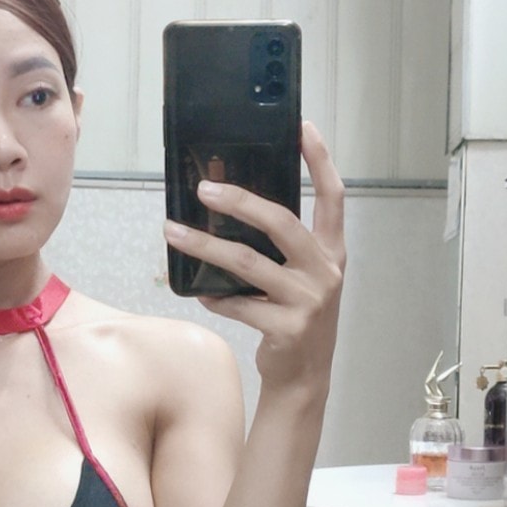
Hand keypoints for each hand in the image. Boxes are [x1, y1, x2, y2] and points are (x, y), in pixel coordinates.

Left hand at [162, 120, 345, 390]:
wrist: (305, 380)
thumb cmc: (297, 320)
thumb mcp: (302, 279)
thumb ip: (281, 248)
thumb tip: (227, 205)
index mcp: (333, 253)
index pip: (333, 197)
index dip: (320, 161)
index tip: (303, 127)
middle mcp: (326, 272)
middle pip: (282, 223)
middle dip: (241, 201)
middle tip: (204, 188)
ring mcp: (308, 301)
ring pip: (248, 262)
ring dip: (205, 246)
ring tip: (173, 232)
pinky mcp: (287, 328)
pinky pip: (239, 304)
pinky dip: (216, 298)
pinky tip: (202, 293)